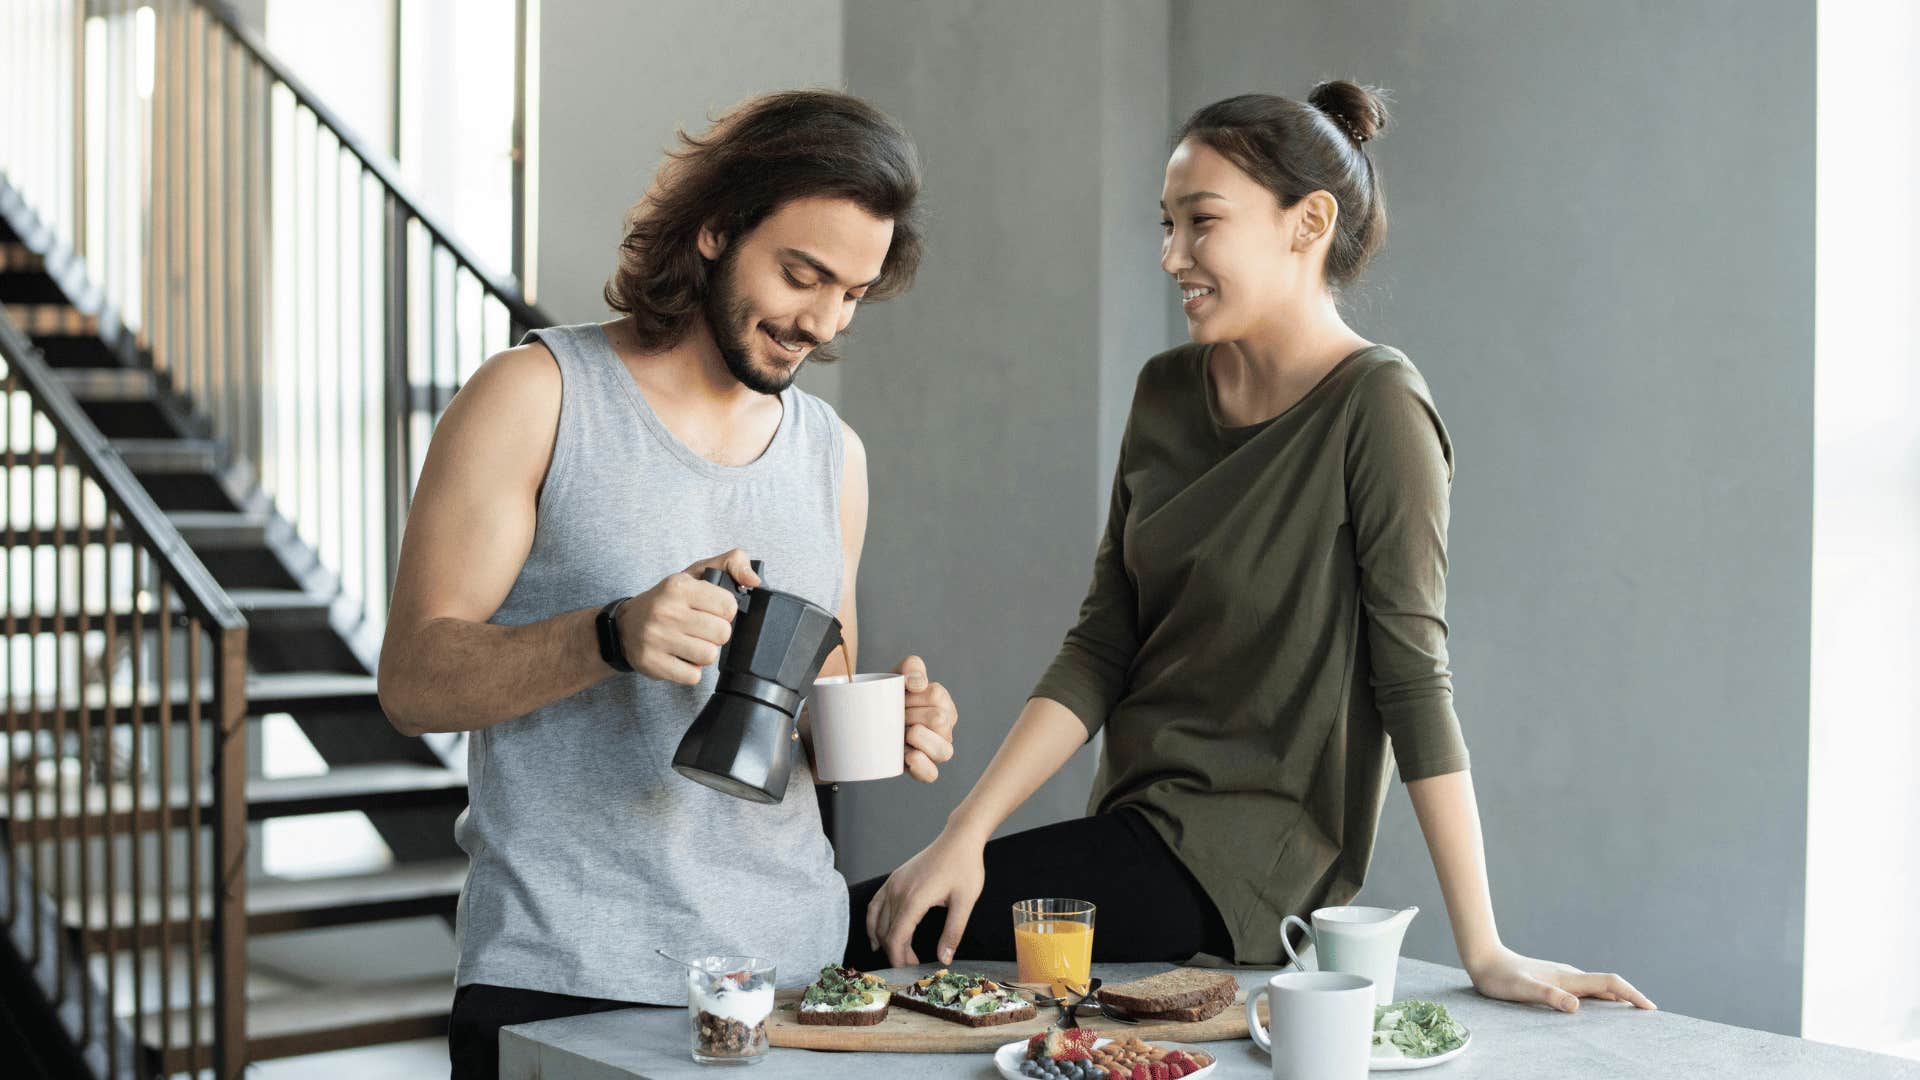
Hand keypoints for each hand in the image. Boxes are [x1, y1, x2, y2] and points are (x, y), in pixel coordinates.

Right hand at [616, 549, 760, 683]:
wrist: (625, 626)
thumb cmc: (668, 600)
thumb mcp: (696, 572)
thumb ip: (732, 563)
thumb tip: (755, 580)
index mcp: (679, 586)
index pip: (728, 605)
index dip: (726, 611)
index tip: (713, 611)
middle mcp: (666, 611)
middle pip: (722, 634)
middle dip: (716, 633)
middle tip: (701, 628)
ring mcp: (656, 639)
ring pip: (709, 656)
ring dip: (704, 652)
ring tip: (690, 642)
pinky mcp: (652, 663)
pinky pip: (693, 676)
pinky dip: (691, 670)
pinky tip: (680, 657)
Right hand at [866, 826, 985, 966]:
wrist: (959, 839)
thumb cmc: (965, 867)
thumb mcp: (965, 902)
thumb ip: (953, 932)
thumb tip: (944, 959)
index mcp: (914, 899)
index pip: (896, 937)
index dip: (898, 958)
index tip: (908, 970)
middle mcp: (898, 891)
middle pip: (886, 931)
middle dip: (895, 952)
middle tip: (913, 963)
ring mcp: (893, 884)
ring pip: (878, 920)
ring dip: (885, 940)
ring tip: (898, 954)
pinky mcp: (894, 879)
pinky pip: (875, 904)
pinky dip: (874, 922)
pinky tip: (877, 935)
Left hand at [894, 655, 956, 782]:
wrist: (866, 720)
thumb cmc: (888, 697)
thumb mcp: (898, 674)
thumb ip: (912, 667)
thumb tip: (917, 684)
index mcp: (943, 704)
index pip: (936, 695)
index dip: (913, 696)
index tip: (900, 697)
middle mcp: (945, 728)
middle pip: (939, 720)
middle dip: (911, 715)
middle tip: (897, 715)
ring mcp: (937, 751)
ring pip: (943, 750)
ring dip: (918, 738)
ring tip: (902, 733)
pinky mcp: (924, 770)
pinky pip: (932, 774)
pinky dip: (921, 765)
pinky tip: (908, 756)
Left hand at [1466, 945, 1655, 1011]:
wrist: (1484, 959)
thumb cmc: (1500, 978)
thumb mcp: (1522, 990)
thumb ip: (1547, 996)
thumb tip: (1575, 1006)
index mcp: (1568, 978)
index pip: (1609, 983)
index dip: (1632, 995)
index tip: (1650, 1009)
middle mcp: (1569, 976)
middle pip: (1609, 986)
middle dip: (1631, 999)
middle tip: (1651, 1016)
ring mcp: (1562, 977)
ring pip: (1598, 988)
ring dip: (1617, 1000)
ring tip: (1632, 1016)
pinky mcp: (1554, 981)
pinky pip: (1585, 991)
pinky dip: (1600, 999)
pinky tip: (1597, 1010)